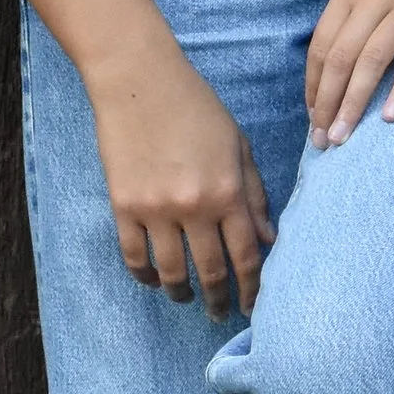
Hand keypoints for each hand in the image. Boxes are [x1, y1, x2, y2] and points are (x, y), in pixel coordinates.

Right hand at [88, 39, 275, 317]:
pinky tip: (154, 280)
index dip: (253, 288)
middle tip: (220, 313)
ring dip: (182, 293)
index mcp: (229, 191)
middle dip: (218, 299)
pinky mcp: (124, 206)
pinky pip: (134, 256)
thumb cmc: (195, 107)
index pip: (247, 256)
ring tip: (186, 298)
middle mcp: (194, 206)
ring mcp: (156, 209)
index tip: (253, 306)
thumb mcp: (238, 145)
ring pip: (171, 272)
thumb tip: (269, 240)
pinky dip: (145, 275)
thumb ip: (254, 194)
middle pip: (211, 271)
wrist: (139, 80)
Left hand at [305, 0, 393, 146]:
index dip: (314, 84)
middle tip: (321, 141)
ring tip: (343, 138)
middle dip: (326, 104)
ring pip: (370, 63)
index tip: (312, 114)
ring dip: (353, 105)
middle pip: (340, 58)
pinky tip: (390, 117)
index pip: (321, 45)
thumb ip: (354, 4)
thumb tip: (336, 52)